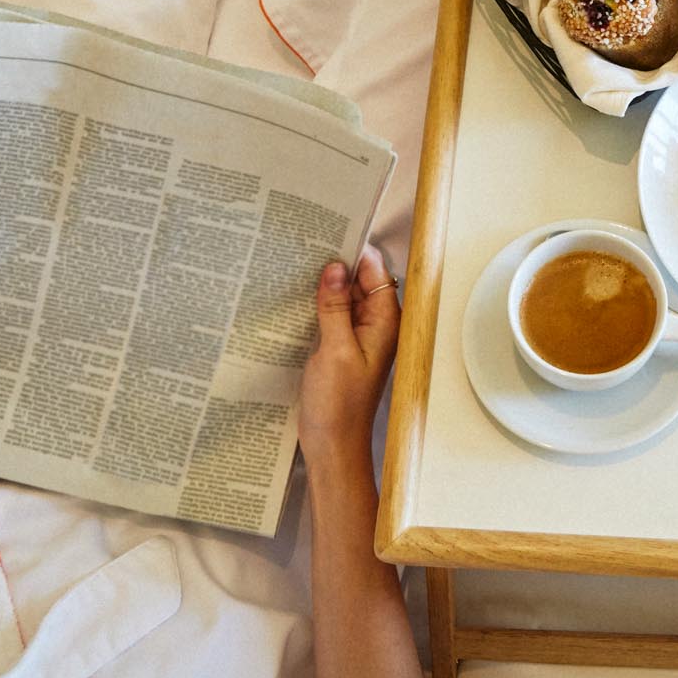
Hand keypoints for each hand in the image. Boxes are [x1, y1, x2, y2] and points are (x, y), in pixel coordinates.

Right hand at [297, 252, 400, 462]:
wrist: (331, 445)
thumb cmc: (338, 405)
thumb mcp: (335, 350)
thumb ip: (335, 307)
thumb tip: (335, 267)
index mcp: (385, 322)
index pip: (374, 272)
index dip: (353, 252)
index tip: (328, 233)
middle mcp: (375, 325)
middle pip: (357, 281)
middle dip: (334, 266)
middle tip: (302, 246)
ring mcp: (357, 336)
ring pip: (342, 298)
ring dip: (322, 286)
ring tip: (292, 267)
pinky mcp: (339, 347)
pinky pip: (331, 316)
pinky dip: (316, 307)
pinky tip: (293, 299)